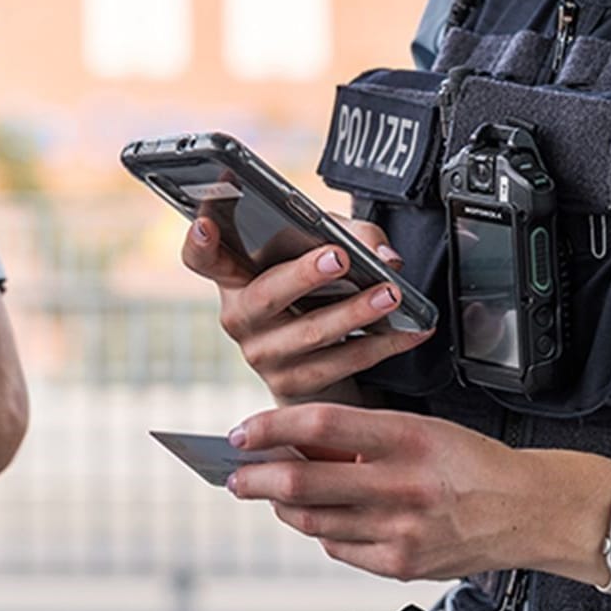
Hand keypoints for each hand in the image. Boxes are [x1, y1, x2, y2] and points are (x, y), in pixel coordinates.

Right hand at [181, 215, 432, 403]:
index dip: (200, 242)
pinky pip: (341, 363)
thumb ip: (358, 239)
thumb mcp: (334, 251)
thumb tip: (386, 258)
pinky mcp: (292, 385)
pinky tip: (410, 330)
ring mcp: (263, 355)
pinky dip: (382, 344)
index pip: (203, 259)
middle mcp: (241, 317)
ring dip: (355, 312)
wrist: (325, 360)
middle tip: (340, 257)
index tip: (208, 225)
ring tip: (390, 294)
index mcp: (236, 276)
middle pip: (265, 294)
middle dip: (304, 275)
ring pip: (310, 332)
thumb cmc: (320, 292)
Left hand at [224, 404, 610, 582]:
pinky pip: (339, 549)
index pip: (321, 425)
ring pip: (314, 520)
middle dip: (255, 478)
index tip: (244, 431)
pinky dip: (323, 533)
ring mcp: (400, 530)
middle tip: (235, 474)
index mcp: (409, 437)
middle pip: (303, 481)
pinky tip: (324, 519)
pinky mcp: (401, 564)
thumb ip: (366, 436)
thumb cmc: (476, 465)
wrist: (528, 510)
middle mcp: (402, 485)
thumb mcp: (425, 429)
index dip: (271, 427)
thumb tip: (302, 442)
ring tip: (274, 495)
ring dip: (284, 506)